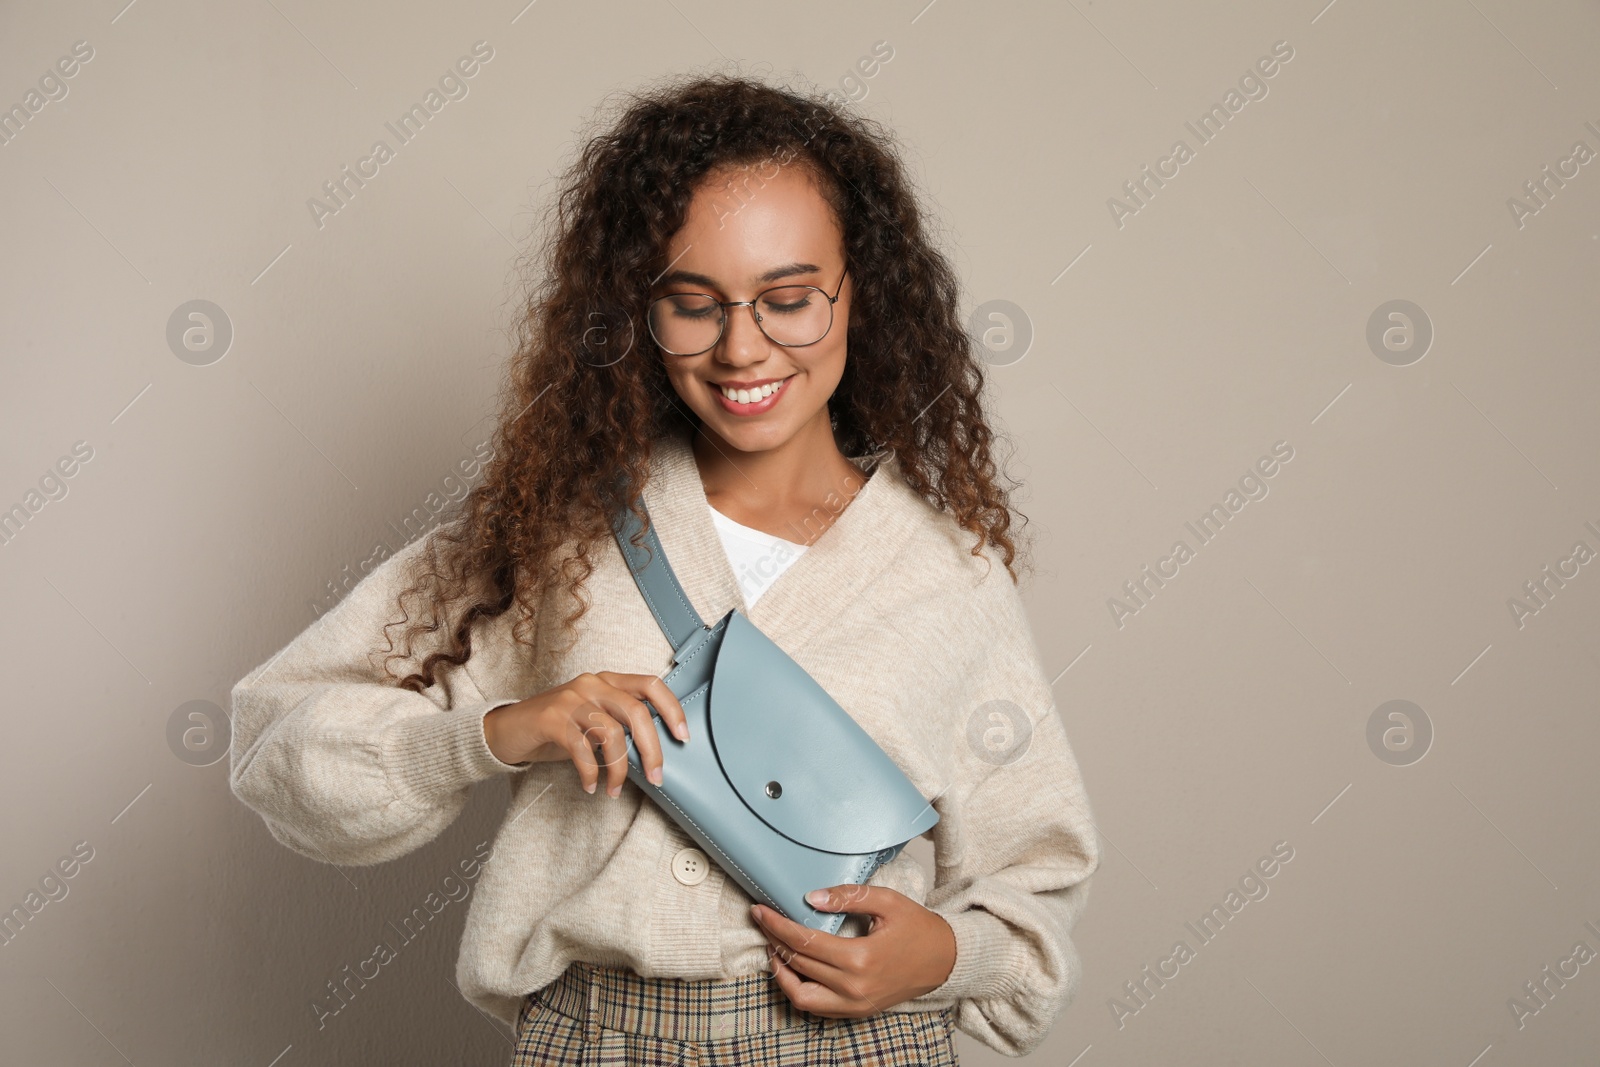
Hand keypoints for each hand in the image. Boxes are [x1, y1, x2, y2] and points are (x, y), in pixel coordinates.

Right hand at [482, 672, 688, 796]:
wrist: (508, 729)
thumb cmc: (558, 728)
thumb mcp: (594, 722)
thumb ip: (621, 727)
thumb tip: (655, 754)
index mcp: (608, 681)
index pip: (651, 685)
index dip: (672, 709)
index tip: (683, 737)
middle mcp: (593, 684)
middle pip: (637, 712)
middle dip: (652, 749)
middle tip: (656, 777)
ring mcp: (571, 698)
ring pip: (611, 732)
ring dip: (619, 769)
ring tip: (614, 790)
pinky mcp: (551, 717)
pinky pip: (581, 748)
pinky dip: (591, 772)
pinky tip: (591, 786)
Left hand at [751, 885, 956, 1018]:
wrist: (945, 961)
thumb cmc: (919, 929)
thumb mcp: (888, 902)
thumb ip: (848, 897)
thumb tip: (812, 898)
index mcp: (861, 958)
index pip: (804, 942)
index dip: (777, 925)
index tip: (761, 910)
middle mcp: (853, 987)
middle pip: (798, 964)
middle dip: (774, 940)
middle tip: (762, 920)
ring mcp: (854, 1004)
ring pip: (800, 995)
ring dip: (781, 971)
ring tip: (772, 946)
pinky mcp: (857, 1011)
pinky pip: (816, 1007)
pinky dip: (798, 988)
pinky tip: (792, 968)